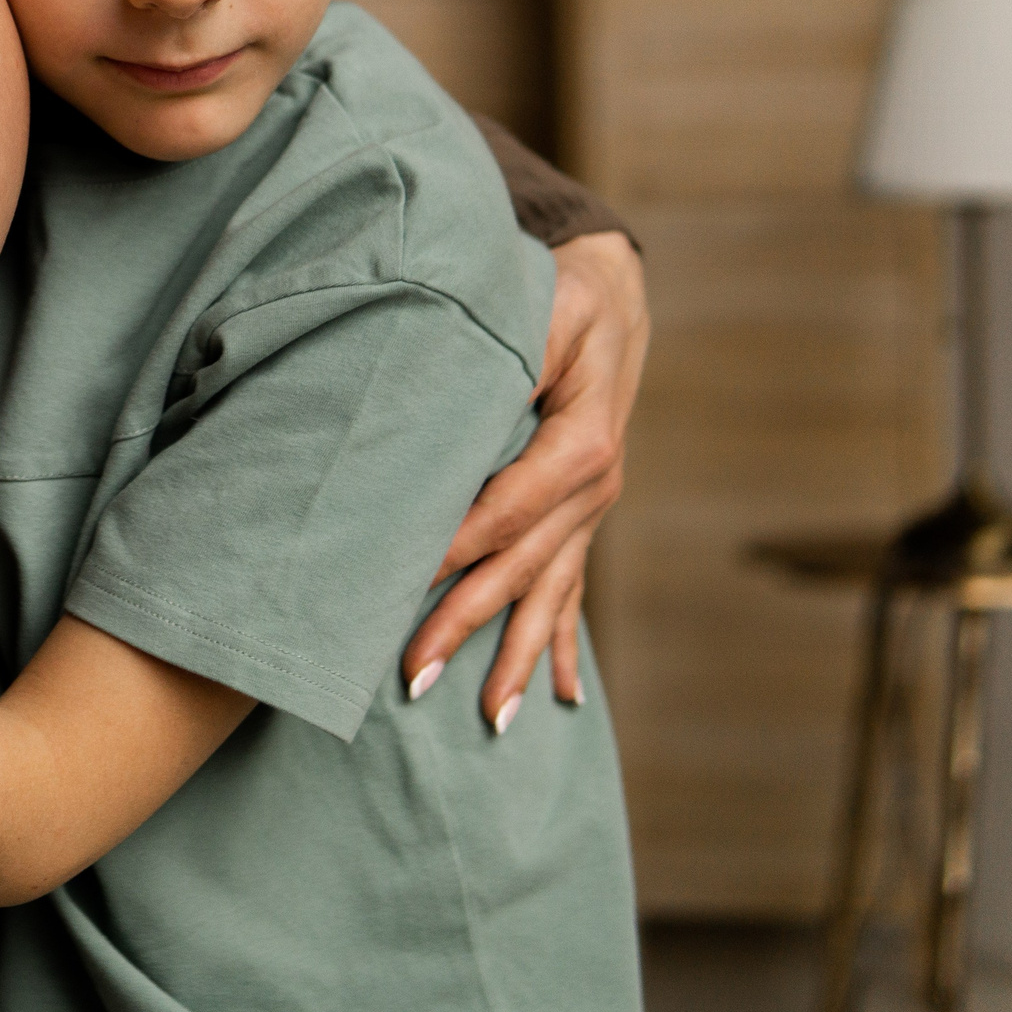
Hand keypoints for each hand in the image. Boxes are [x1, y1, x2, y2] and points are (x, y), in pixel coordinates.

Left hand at [402, 230, 645, 729]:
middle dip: (467, 626)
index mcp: (581, 444)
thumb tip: (467, 398)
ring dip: (517, 656)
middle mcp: (593, 488)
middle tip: (413, 677)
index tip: (399, 584)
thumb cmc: (563, 295)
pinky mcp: (580, 515)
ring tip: (492, 717)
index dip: (455, 549)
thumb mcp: (542, 308)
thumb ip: (514, 354)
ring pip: (549, 594)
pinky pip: (571, 588)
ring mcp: (590, 509)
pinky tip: (560, 697)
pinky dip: (563, 642)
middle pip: (521, 569)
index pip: (507, 510)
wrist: (612, 293)